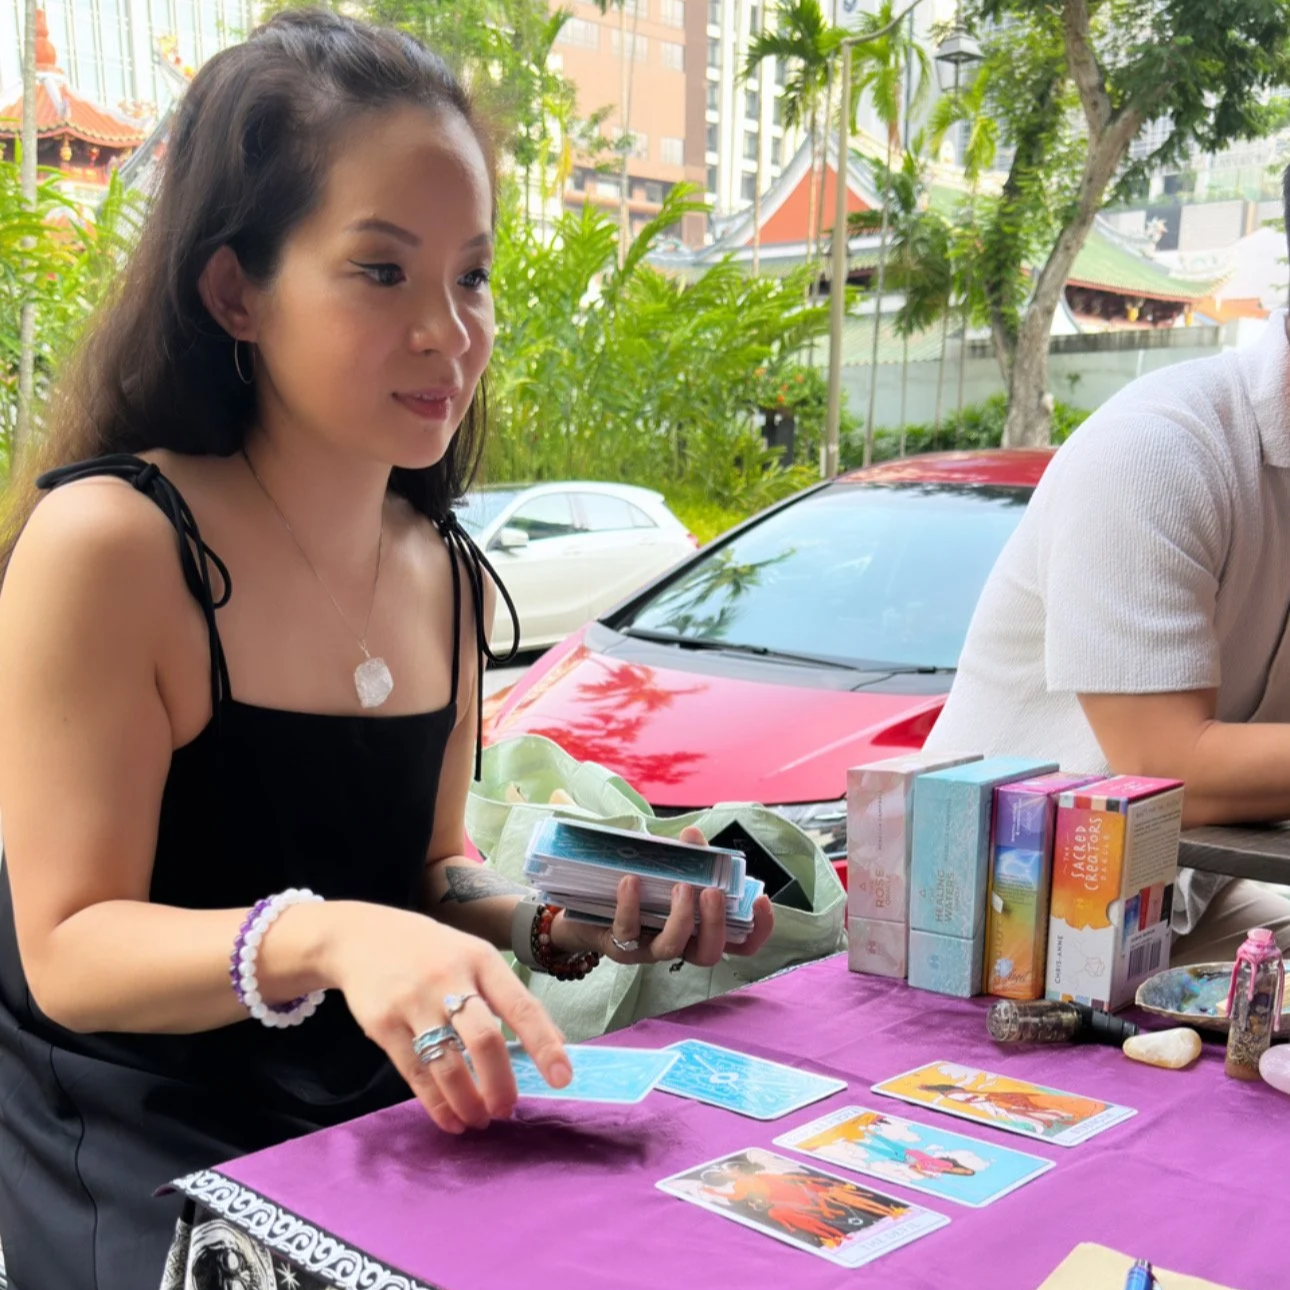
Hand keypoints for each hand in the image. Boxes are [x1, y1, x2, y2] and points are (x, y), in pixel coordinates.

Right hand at [320, 902, 569, 1134]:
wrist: (362, 937)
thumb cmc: (433, 952)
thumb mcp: (474, 957)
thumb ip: (508, 996)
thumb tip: (553, 1042)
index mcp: (481, 960)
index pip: (521, 1005)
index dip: (545, 1044)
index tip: (563, 1078)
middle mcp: (448, 979)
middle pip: (484, 1039)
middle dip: (501, 1083)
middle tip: (508, 1110)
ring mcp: (413, 1002)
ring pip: (448, 1064)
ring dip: (469, 1101)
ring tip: (480, 1119)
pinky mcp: (383, 1025)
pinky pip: (416, 1074)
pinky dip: (437, 1104)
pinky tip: (450, 1119)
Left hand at [550, 826, 774, 967]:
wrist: (579, 907)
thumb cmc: (633, 887)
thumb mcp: (662, 868)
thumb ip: (683, 854)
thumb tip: (693, 835)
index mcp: (697, 927)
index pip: (738, 941)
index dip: (757, 930)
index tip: (762, 901)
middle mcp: (677, 944)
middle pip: (709, 953)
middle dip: (716, 923)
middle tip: (713, 892)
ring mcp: (647, 948)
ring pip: (672, 948)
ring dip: (681, 918)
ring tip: (681, 885)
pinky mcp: (617, 945)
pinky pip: (627, 930)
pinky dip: (631, 904)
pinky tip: (631, 880)